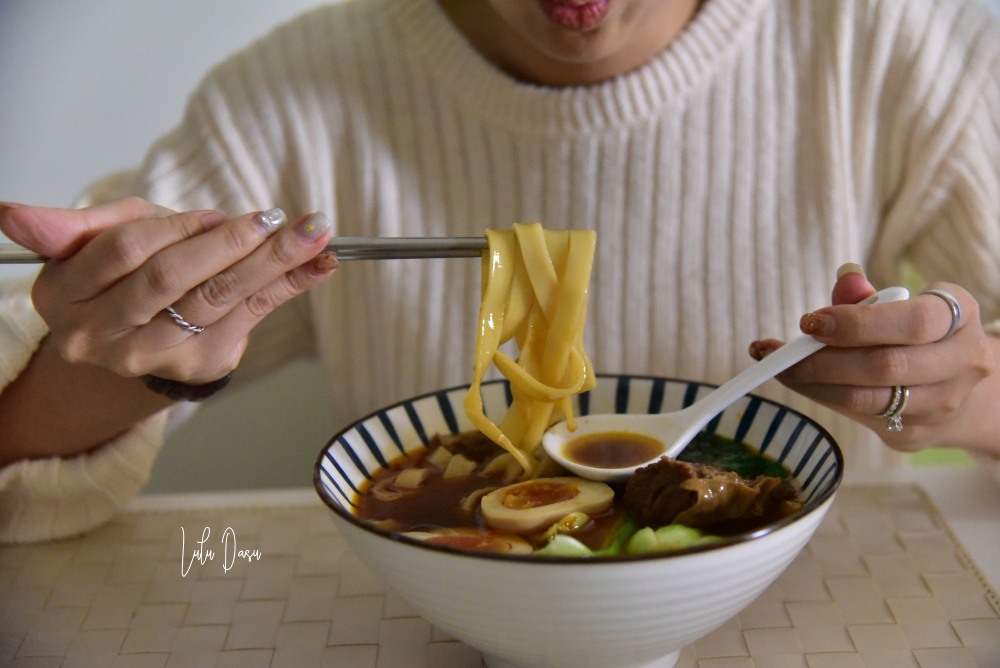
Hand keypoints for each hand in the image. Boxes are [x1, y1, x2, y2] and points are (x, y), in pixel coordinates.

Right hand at [1, 197, 336, 384]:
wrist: (131, 347)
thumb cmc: (118, 279)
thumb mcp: (92, 243)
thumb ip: (71, 225)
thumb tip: (7, 215)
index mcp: (67, 294)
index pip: (126, 251)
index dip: (175, 228)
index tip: (216, 214)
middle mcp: (104, 334)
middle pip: (175, 280)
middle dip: (231, 244)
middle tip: (276, 218)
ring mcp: (154, 354)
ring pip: (219, 298)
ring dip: (273, 262)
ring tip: (314, 234)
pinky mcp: (202, 363)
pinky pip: (253, 314)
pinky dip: (292, 284)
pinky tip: (321, 263)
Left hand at [749, 266, 996, 451]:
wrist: (957, 387)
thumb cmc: (916, 334)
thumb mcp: (905, 305)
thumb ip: (872, 296)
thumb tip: (845, 280)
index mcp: (961, 316)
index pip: (913, 322)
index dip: (857, 323)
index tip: (809, 322)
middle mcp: (962, 363)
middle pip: (886, 366)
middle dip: (823, 360)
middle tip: (781, 352)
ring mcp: (943, 404)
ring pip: (868, 399)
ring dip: (814, 384)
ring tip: (780, 368)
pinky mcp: (916, 431)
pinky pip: (860, 417)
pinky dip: (822, 397)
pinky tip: (799, 383)